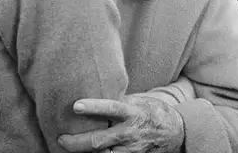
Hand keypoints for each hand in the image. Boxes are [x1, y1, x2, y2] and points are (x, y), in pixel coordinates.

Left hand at [57, 95, 183, 152]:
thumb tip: (95, 90)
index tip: (75, 106)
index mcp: (131, 113)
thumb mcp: (138, 101)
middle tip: (61, 139)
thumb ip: (118, 101)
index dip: (93, 107)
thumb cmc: (152, 111)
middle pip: (98, 141)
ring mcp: (131, 150)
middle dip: (76, 142)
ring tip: (68, 148)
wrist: (176, 132)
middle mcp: (130, 133)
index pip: (111, 108)